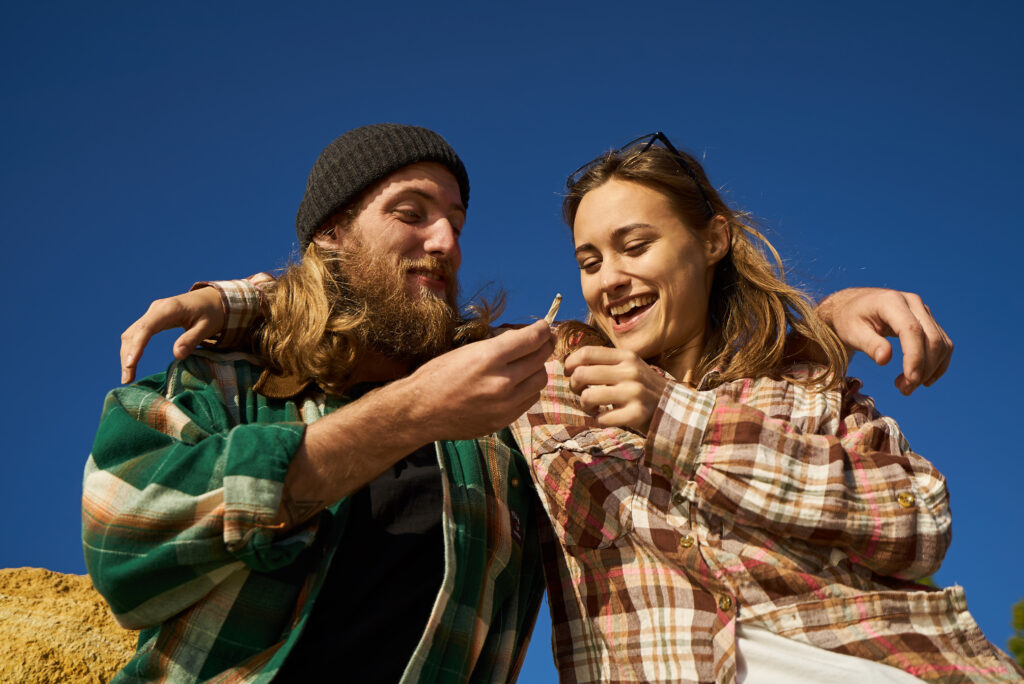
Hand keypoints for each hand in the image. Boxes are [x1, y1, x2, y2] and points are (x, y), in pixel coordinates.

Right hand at [120, 287, 224, 383]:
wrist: (213, 299)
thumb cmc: (212, 313)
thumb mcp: (206, 327)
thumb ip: (191, 339)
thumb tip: (177, 356)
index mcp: (169, 309)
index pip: (146, 329)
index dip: (136, 347)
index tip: (130, 365)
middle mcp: (156, 309)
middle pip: (134, 333)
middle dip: (127, 356)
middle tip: (127, 379)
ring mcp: (153, 313)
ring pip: (132, 334)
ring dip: (127, 354)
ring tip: (127, 377)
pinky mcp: (153, 318)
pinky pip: (137, 333)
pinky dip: (132, 348)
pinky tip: (131, 363)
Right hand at [405, 319, 554, 440]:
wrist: (421, 410)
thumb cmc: (438, 375)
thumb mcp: (466, 350)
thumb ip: (498, 345)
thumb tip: (523, 337)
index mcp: (489, 357)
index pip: (532, 339)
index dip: (542, 329)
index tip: (542, 327)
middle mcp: (502, 381)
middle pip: (541, 358)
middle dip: (543, 346)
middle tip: (541, 342)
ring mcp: (505, 404)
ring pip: (540, 380)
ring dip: (537, 369)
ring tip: (527, 364)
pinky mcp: (504, 420)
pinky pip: (529, 400)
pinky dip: (528, 389)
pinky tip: (517, 384)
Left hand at [564, 346, 668, 432]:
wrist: (674, 409)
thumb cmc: (644, 388)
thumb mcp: (630, 366)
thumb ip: (606, 362)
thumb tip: (571, 363)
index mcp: (626, 356)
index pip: (586, 353)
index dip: (570, 363)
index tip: (569, 373)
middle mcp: (630, 371)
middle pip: (582, 374)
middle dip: (574, 386)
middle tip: (581, 393)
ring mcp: (634, 392)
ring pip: (588, 396)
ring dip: (585, 405)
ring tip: (594, 407)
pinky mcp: (637, 414)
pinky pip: (602, 418)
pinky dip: (599, 420)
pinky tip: (607, 418)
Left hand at [817, 288, 952, 394]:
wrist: (853, 305)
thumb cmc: (849, 319)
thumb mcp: (851, 332)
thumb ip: (869, 344)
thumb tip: (885, 359)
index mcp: (891, 302)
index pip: (912, 330)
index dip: (915, 357)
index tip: (910, 380)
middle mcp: (912, 303)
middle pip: (931, 339)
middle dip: (923, 369)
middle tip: (905, 390)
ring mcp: (922, 311)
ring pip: (941, 343)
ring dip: (930, 369)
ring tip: (907, 386)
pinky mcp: (928, 320)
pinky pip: (942, 344)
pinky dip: (937, 364)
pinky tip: (923, 379)